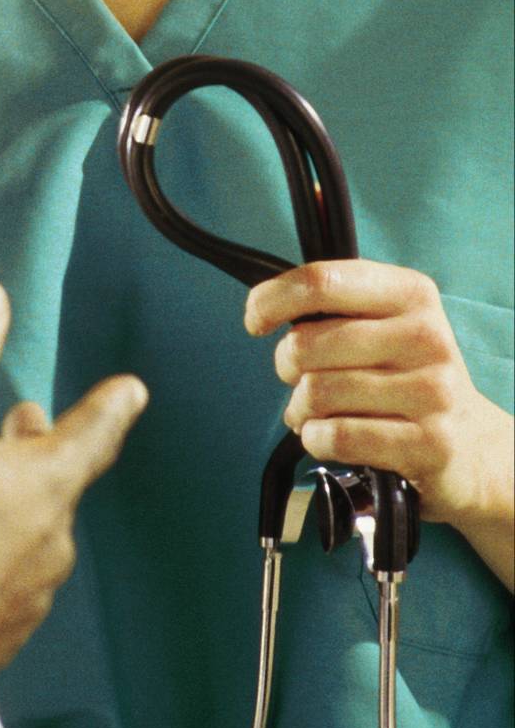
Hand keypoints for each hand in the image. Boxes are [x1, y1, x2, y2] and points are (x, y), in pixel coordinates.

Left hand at [245, 260, 494, 524]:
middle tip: (299, 378)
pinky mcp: (429, 443)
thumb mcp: (385, 325)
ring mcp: (432, 392)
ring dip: (300, 410)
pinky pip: (338, 436)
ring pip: (318, 392)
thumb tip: (265, 307)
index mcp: (411, 293)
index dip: (273, 299)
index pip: (321, 280)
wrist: (471, 446)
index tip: (255, 320)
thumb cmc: (406, 378)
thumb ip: (334, 308)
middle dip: (286, 365)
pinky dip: (316, 439)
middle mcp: (426, 336)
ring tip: (316, 414)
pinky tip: (328, 437)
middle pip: (308, 343)